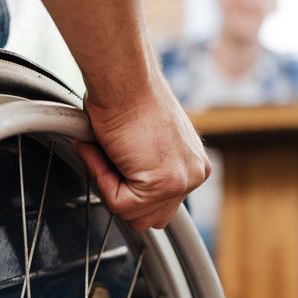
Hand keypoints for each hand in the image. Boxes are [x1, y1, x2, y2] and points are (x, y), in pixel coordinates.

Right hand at [75, 86, 210, 230]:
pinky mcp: (163, 183)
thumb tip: (127, 186)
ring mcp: (182, 181)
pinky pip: (120, 203)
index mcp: (194, 165)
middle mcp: (195, 175)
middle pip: (151, 217)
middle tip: (112, 158)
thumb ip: (146, 168)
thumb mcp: (148, 143)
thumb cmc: (128, 100)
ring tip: (109, 151)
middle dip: (123, 193)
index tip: (119, 158)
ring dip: (110, 185)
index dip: (130, 186)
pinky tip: (107, 150)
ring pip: (133, 214)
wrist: (125, 80)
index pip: (161, 205)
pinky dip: (102, 178)